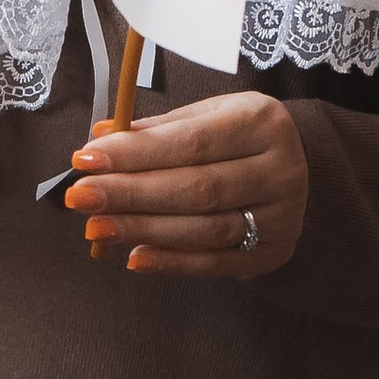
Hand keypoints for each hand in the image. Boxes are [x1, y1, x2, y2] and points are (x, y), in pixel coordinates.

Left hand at [67, 90, 311, 275]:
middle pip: (197, 188)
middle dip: (131, 194)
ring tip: (96, 228)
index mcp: (261, 122)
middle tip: (80, 197)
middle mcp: (280, 169)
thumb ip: (156, 130)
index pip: (191, 142)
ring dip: (144, 230)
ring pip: (205, 228)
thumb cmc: (237, 137)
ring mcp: (282, 216)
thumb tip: (98, 140)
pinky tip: (134, 257)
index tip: (86, 159)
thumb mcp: (207, 116)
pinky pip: (216, 263)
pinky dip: (172, 262)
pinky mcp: (273, 252)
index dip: (136, 153)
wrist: (297, 167)